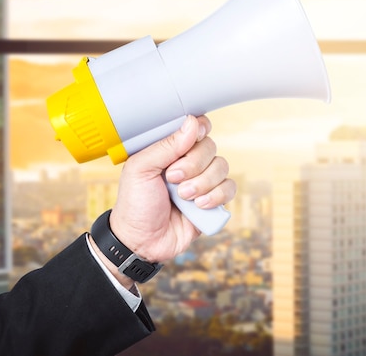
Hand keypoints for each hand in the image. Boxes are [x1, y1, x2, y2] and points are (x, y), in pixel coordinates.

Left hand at [105, 115, 235, 268]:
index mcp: (170, 149)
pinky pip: (230, 188)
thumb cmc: (135, 204)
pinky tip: (199, 206)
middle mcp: (189, 162)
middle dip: (194, 164)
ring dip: (203, 182)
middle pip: (210, 146)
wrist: (141, 241)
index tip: (193, 138)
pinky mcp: (214, 200)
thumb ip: (166, 145)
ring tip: (183, 197)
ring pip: (222, 166)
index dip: (199, 130)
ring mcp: (202, 180)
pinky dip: (216, 196)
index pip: (195, 127)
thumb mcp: (140, 169)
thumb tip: (192, 123)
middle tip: (173, 179)